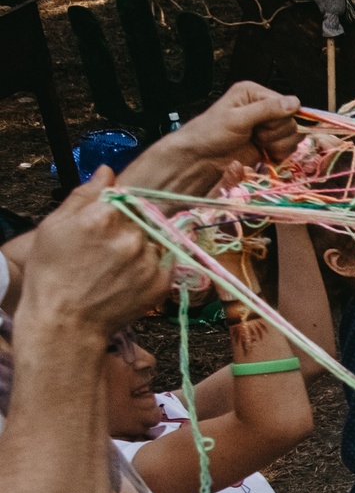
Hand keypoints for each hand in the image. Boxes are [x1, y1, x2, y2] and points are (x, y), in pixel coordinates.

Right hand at [19, 173, 172, 334]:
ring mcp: (149, 260)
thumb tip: (107, 171)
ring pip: (155, 242)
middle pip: (142, 220)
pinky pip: (164, 264)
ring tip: (114, 270)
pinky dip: (151, 269)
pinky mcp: (162, 282)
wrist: (65, 321)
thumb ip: (84, 195)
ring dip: (141, 250)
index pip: (125, 199)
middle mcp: (131, 236)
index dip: (117, 212)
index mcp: (103, 215)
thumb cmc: (52, 273)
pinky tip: (127, 280)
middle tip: (106, 254)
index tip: (106, 226)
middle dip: (129, 231)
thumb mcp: (55, 226)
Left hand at [120, 81, 302, 195]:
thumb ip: (267, 110)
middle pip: (292, 121)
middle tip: (256, 136)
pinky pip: (289, 147)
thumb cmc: (211, 134)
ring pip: (293, 136)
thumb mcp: (238, 119)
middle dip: (276, 134)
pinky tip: (264, 152)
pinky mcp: (270, 142)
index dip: (278, 119)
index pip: (288, 104)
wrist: (202, 158)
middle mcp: (264, 107)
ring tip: (258, 143)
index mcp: (254, 93)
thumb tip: (294, 102)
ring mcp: (268, 126)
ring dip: (278, 145)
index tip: (260, 127)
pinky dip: (279, 153)